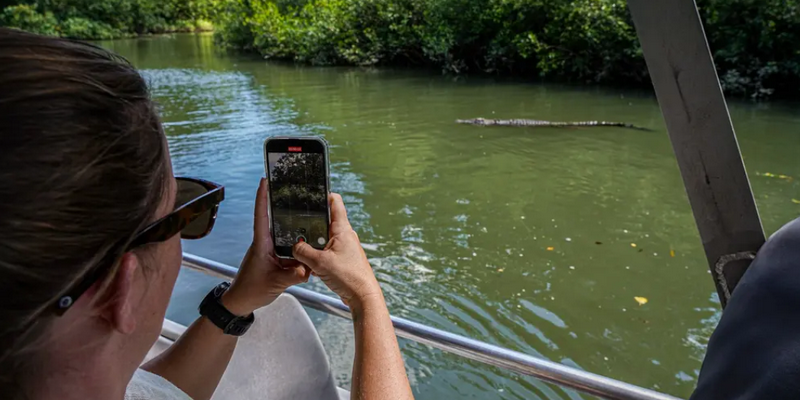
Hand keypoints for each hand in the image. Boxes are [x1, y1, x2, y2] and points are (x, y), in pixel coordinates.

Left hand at [221, 178, 309, 315]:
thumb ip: (294, 275)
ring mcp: (270, 250)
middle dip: (284, 205)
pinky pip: (289, 249)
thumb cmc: (251, 290)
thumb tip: (309, 268)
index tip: (265, 180)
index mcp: (261, 244)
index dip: (262, 197)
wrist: (241, 302)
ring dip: (295, 230)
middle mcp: (265, 243)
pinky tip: (309, 250)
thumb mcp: (276, 283)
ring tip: (310, 221)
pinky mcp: (275, 258)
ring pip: (285, 235)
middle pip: (276, 219)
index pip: (261, 215)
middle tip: (296, 192)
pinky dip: (298, 249)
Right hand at [292, 193, 382, 310]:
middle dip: (311, 222)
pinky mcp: (342, 260)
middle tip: (296, 221)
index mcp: (342, 229)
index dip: (324, 194)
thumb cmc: (348, 277)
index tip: (311, 192)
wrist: (362, 297)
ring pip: (324, 238)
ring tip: (300, 245)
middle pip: (326, 220)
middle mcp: (345, 236)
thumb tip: (295, 246)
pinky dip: (317, 254)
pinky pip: (326, 251)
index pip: (335, 202)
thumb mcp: (319, 262)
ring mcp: (344, 248)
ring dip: (313, 241)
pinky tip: (309, 262)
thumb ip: (303, 251)